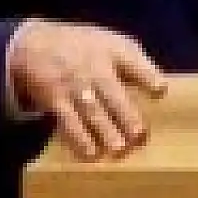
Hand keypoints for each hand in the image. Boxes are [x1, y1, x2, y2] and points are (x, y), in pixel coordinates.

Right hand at [8, 19, 166, 160]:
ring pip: (91, 111)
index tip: (160, 91)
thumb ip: (136, 64)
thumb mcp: (110, 42)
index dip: (147, 76)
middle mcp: (94, 68)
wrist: (35, 44)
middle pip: (112, 93)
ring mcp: (74, 85)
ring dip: (105, 131)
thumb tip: (162, 91)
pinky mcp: (55, 100)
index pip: (133, 62)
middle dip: (126, 116)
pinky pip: (68, 121)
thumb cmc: (85, 48)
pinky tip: (90, 154)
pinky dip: (79, 139)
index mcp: (113, 51)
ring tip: (118, 150)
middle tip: (139, 137)